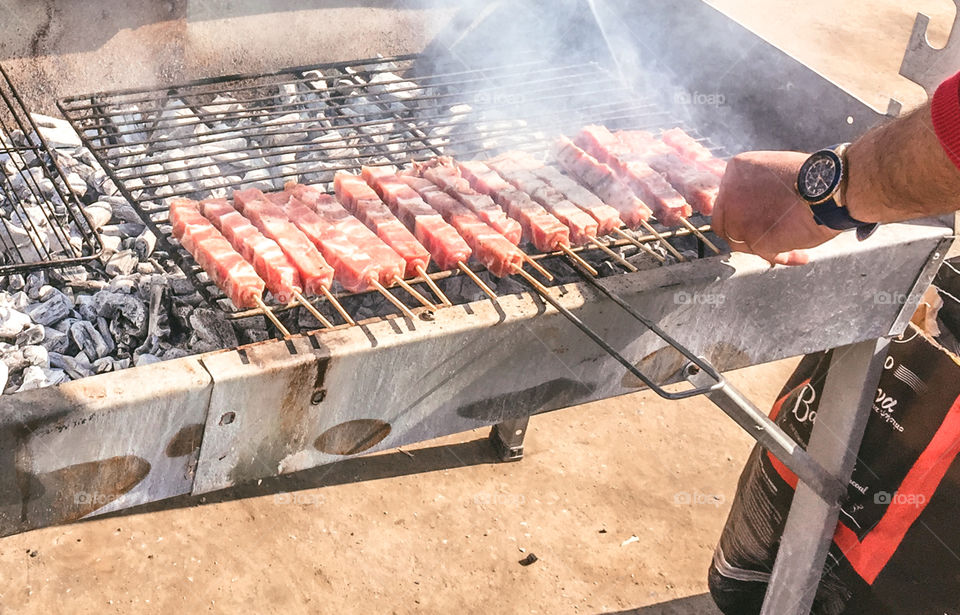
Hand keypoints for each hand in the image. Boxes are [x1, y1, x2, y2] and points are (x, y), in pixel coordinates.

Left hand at [712, 151, 840, 265]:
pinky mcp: (754, 238)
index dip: (742, 214)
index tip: (758, 219)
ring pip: (740, 242)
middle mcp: (730, 193)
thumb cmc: (813, 178)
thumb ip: (755, 185)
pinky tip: (799, 254)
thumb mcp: (774, 168)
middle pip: (725, 224)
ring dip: (763, 246)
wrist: (832, 188)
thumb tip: (751, 204)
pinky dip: (782, 257)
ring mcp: (739, 218)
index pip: (726, 200)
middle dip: (746, 233)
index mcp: (735, 170)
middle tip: (767, 236)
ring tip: (791, 244)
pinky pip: (763, 255)